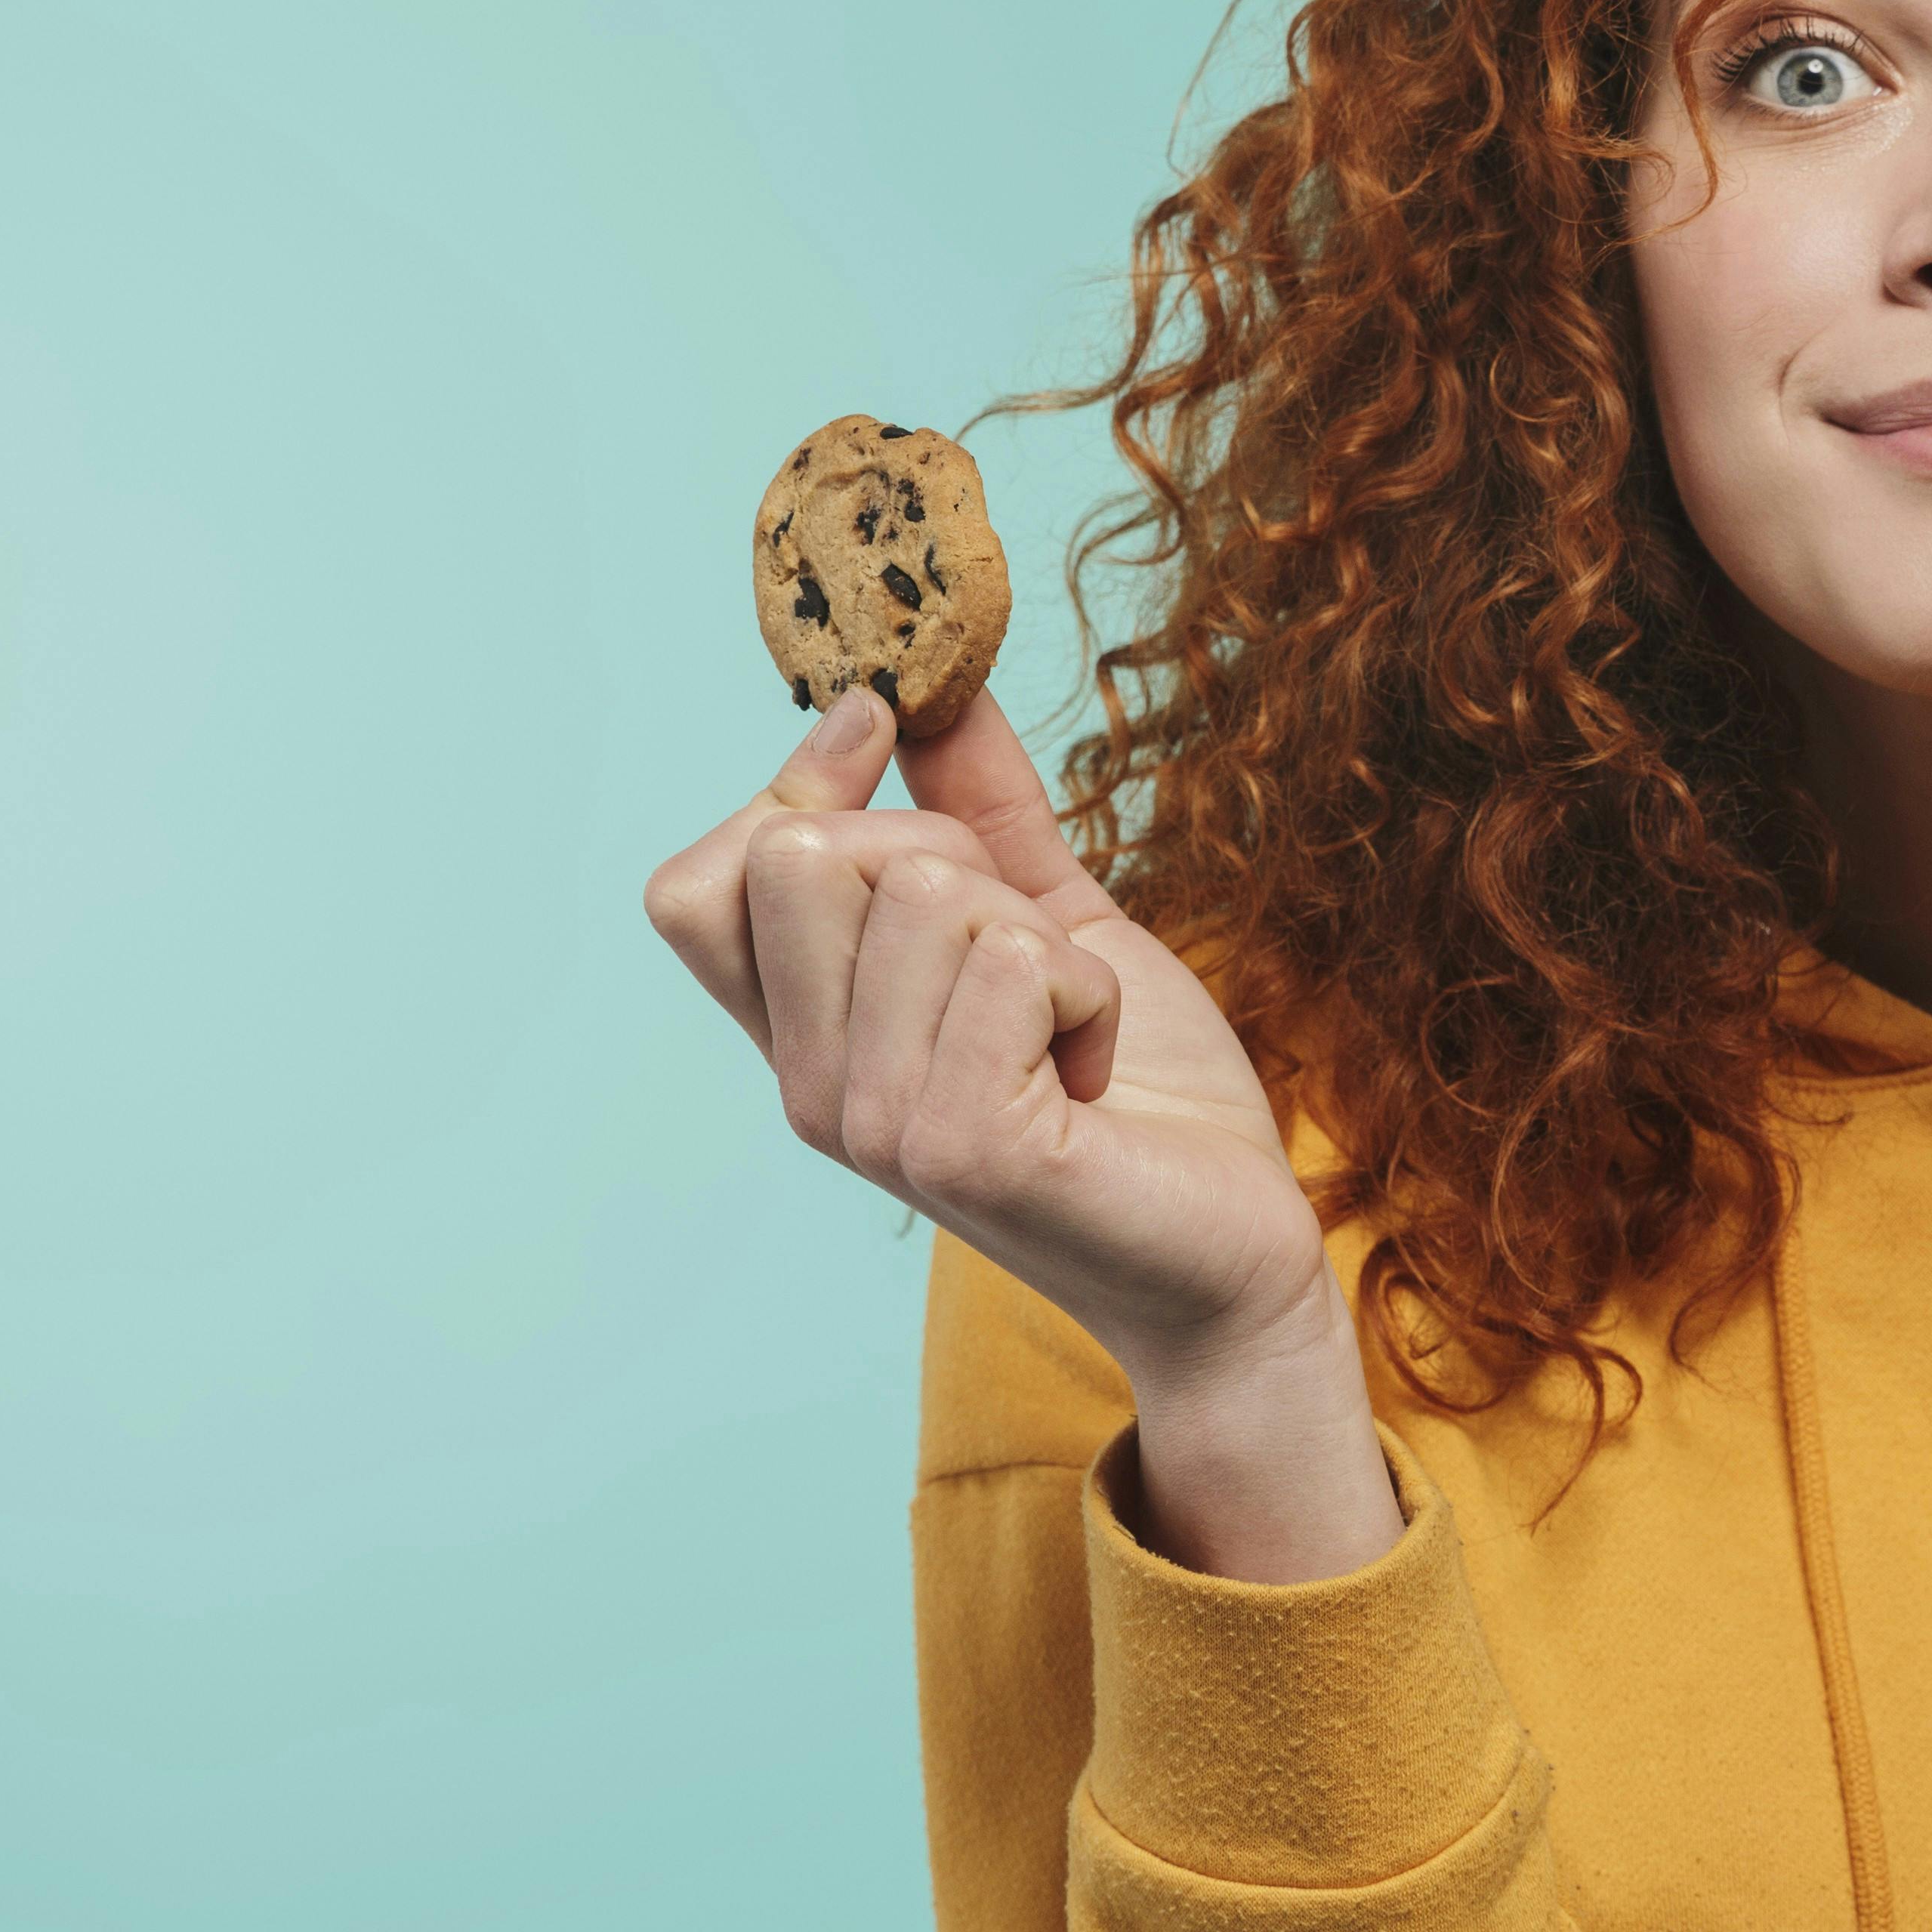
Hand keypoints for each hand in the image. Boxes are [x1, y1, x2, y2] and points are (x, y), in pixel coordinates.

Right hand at [639, 685, 1398, 1577]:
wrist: (1231, 1250)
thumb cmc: (1143, 1094)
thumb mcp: (1054, 922)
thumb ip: (980, 811)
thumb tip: (934, 681)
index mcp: (812, 1038)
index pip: (701, 884)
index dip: (792, 787)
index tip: (884, 733)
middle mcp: (813, 1089)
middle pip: (802, 854)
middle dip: (945, 856)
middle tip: (1025, 957)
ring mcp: (875, 1125)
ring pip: (925, 893)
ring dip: (1042, 938)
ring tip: (1071, 1032)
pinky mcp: (959, 1148)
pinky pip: (1011, 964)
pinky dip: (1088, 992)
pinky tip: (1096, 1073)